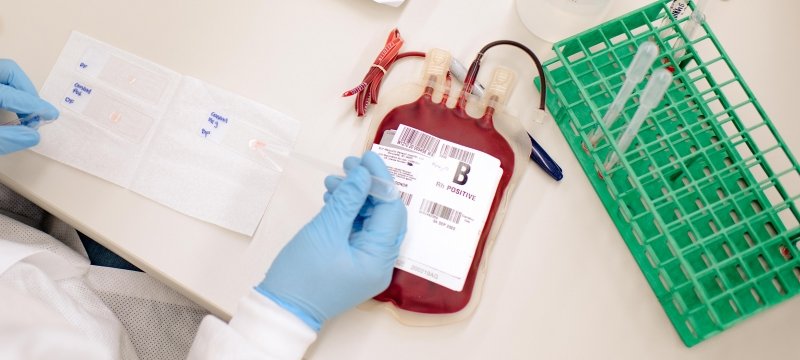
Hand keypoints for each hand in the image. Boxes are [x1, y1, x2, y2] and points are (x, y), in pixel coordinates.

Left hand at [0, 59, 58, 154]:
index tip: (49, 115)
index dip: (34, 106)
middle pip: (9, 71)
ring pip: (4, 75)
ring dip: (18, 91)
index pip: (12, 93)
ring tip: (24, 113)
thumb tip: (31, 136)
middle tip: (36, 111)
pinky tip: (10, 109)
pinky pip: (0, 82)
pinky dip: (7, 93)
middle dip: (27, 91)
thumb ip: (7, 139)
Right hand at [255, 151, 406, 330]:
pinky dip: (348, 213)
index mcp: (380, 258)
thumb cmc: (301, 275)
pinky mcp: (354, 262)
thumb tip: (363, 174)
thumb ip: (349, 199)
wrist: (281, 310)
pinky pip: (359, 231)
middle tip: (348, 165)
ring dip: (355, 198)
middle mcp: (381, 262)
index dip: (380, 179)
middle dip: (368, 186)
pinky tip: (333, 199)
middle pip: (384, 214)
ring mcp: (368, 264)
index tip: (365, 157)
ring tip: (333, 183)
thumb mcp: (325, 230)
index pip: (392, 209)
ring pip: (370, 220)